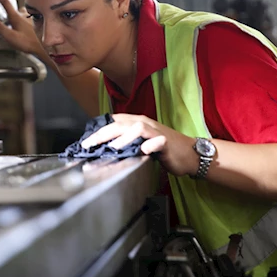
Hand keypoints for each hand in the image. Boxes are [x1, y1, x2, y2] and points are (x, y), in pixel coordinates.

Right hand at [0, 0, 44, 56]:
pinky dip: (26, 22)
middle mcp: (24, 15)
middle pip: (14, 9)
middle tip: (7, 19)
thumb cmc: (29, 43)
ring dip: (19, 17)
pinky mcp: (36, 23)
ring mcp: (30, 18)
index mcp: (16, 17)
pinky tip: (27, 30)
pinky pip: (29, 19)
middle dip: (9, 12)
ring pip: (22, 13)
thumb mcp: (10, 36)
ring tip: (17, 26)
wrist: (45, 47)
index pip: (5, 2)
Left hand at [80, 113, 197, 176]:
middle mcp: (144, 124)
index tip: (85, 142)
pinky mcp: (167, 143)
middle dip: (103, 134)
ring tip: (112, 148)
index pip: (113, 122)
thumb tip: (104, 149)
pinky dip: (150, 145)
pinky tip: (144, 151)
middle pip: (121, 124)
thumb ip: (125, 143)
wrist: (190, 154)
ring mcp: (156, 132)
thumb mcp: (141, 143)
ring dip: (124, 138)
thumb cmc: (164, 149)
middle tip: (89, 144)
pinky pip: (158, 141)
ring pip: (137, 128)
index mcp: (136, 123)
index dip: (98, 131)